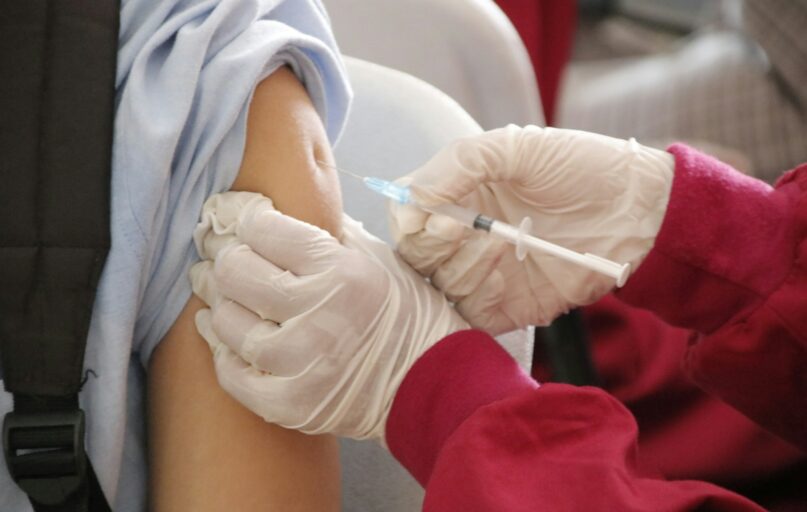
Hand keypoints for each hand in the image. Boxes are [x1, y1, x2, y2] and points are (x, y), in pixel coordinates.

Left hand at [190, 192, 467, 439]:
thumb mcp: (377, 258)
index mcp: (341, 270)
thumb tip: (276, 210)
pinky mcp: (290, 403)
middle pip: (236, 272)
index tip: (236, 219)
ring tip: (217, 291)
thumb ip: (329, 231)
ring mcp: (302, 363)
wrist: (430, 383)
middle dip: (221, 256)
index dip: (242, 219)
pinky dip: (221, 350)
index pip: (264, 229)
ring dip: (217, 302)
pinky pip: (232, 373)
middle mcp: (318, 313)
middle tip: (217, 251)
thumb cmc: (405, 313)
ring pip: (228, 322)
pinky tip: (220, 332)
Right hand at [389, 125, 673, 332]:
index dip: (408, 217)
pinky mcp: (506, 306)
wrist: (639, 210)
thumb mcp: (516, 146)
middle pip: (414, 254)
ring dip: (462, 264)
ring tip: (503, 243)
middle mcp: (464, 237)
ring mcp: (483, 273)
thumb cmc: (581, 168)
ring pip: (438, 285)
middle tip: (461, 228)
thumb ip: (459, 163)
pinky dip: (477, 295)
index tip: (431, 213)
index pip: (406, 213)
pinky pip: (469, 314)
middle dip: (432, 243)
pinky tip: (504, 273)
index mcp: (459, 195)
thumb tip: (412, 198)